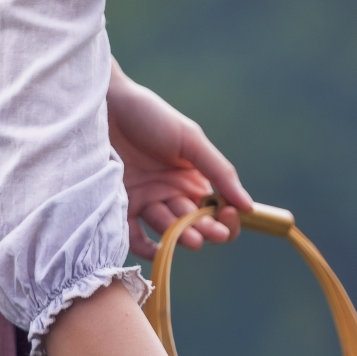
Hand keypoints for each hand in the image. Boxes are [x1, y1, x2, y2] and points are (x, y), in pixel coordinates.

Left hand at [106, 65, 251, 255]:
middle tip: (208, 233)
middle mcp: (171, 194)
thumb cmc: (151, 116)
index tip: (229, 215)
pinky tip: (159, 249)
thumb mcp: (191, 139)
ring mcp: (145, 201)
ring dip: (181, 238)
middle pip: (193, 224)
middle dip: (204, 231)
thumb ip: (220, 172)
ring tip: (190, 238)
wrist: (106, 105)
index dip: (225, 219)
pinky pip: (134, 236)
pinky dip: (146, 247)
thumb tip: (249, 208)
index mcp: (192, 179)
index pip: (216, 211)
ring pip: (168, 230)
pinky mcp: (119, 206)